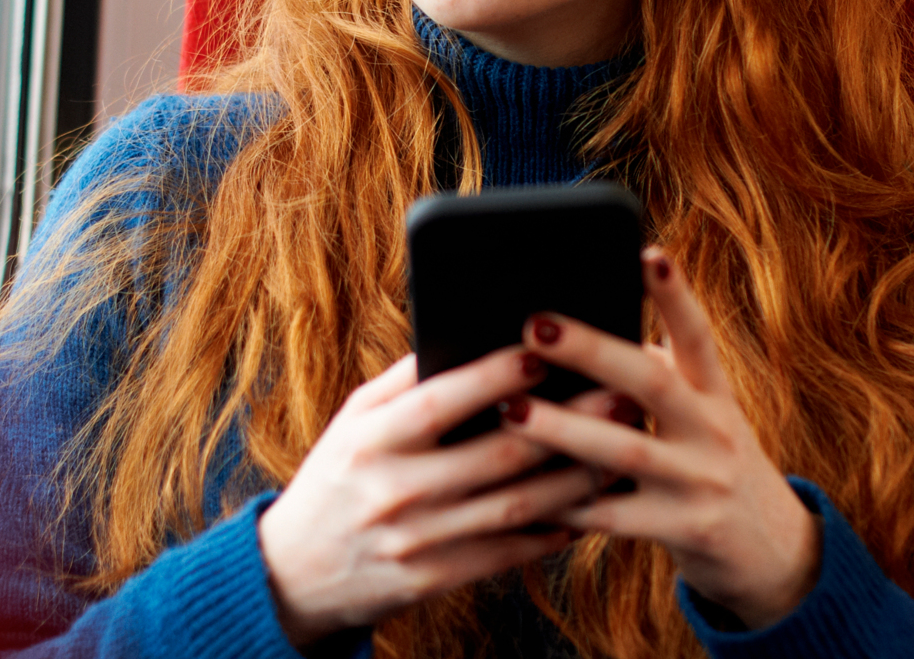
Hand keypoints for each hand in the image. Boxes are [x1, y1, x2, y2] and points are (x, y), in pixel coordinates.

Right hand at [257, 348, 601, 646]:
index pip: (441, 400)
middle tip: (615, 395)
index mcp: (372, 439)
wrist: (295, 571)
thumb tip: (463, 333)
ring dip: (574, 479)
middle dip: (564, 424)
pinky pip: (506, 553)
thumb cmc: (338, 472)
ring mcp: (416, 541)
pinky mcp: (433, 580)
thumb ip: (406, 379)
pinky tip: (587, 506)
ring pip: (514, 507)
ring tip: (618, 448)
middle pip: (496, 455)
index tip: (544, 349)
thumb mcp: (354, 418)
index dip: (494, 376)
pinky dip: (551, 530)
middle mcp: (395, 490)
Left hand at [501, 249, 821, 629]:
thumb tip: (576, 328)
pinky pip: (617, 517)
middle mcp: (712, 428)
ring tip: (511, 411)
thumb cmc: (708, 454)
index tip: (647, 253)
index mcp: (713, 389)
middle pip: (653, 382)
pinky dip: (571, 504)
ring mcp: (701, 481)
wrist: (770, 546)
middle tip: (536, 325)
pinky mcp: (685, 529)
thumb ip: (653, 372)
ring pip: (626, 450)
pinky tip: (526, 493)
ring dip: (564, 430)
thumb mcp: (700, 407)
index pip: (696, 333)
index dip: (674, 294)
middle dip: (592, 351)